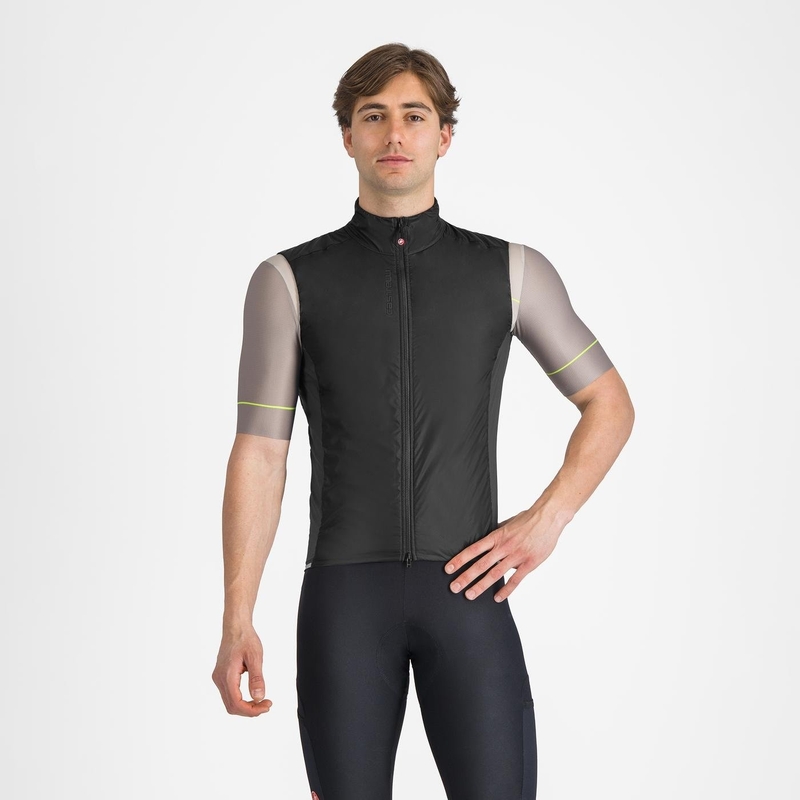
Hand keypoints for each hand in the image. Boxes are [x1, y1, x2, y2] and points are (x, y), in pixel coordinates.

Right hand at [212, 626, 272, 716]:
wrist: (235, 627)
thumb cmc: (245, 638)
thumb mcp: (255, 657)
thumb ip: (256, 678)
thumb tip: (258, 698)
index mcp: (227, 675)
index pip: (236, 703)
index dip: (252, 710)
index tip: (266, 706)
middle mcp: (219, 678)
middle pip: (232, 706)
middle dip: (250, 710)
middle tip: (266, 704)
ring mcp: (218, 678)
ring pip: (229, 702)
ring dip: (245, 706)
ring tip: (261, 701)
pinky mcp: (220, 676)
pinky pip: (229, 694)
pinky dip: (240, 699)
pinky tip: (252, 694)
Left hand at [444, 506, 565, 601]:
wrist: (548, 518)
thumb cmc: (528, 519)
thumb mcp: (508, 523)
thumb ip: (497, 534)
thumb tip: (485, 539)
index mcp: (497, 536)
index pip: (473, 550)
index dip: (460, 560)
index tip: (449, 569)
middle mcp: (504, 547)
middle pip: (480, 564)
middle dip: (466, 577)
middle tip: (454, 587)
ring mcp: (516, 556)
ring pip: (495, 574)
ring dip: (481, 585)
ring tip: (470, 595)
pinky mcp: (529, 563)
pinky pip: (516, 580)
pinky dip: (506, 590)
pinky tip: (497, 598)